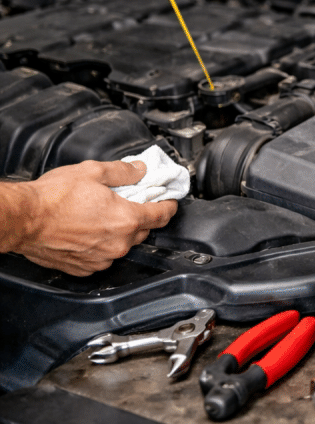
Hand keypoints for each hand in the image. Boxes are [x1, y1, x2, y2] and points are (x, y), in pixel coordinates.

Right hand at [4, 160, 177, 275]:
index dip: (169, 205)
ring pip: (123, 245)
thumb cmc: (53, 198)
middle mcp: (118, 244)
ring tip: (103, 216)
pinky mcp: (85, 268)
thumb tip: (139, 170)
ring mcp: (101, 259)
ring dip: (120, 232)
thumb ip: (123, 171)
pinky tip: (90, 232)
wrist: (22, 219)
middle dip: (142, 216)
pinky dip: (102, 245)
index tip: (169, 200)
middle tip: (131, 202)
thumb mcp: (93, 172)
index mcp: (126, 220)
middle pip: (143, 230)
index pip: (162, 215)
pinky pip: (103, 257)